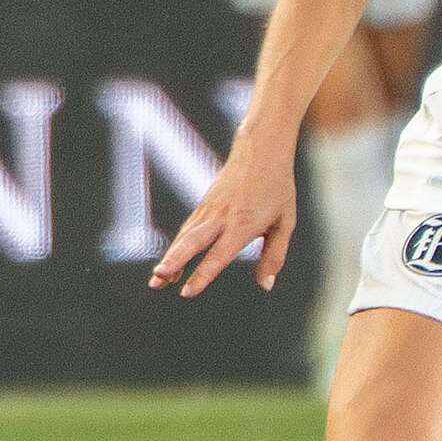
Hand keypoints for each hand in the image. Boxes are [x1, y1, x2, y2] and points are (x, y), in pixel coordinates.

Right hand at [150, 138, 295, 298]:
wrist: (261, 149)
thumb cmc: (277, 187)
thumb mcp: (285, 222)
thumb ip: (274, 256)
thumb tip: (265, 285)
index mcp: (243, 223)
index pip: (219, 255)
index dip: (202, 274)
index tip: (187, 291)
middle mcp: (222, 217)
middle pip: (193, 243)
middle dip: (174, 262)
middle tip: (157, 279)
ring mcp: (210, 209)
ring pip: (185, 236)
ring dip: (170, 258)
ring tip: (156, 280)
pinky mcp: (205, 204)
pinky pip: (188, 228)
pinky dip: (177, 246)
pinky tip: (170, 263)